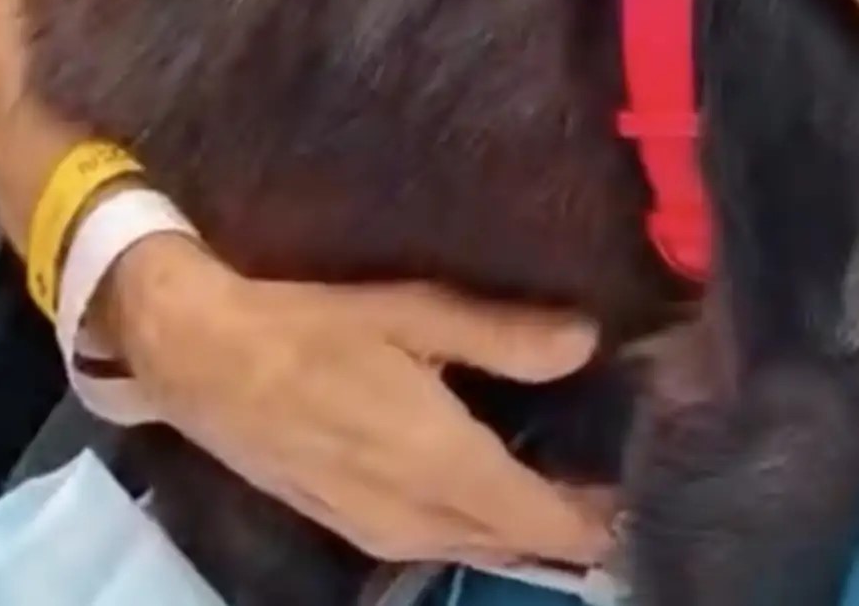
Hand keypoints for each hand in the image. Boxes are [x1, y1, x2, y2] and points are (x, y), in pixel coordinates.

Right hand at [103, 234, 612, 568]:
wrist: (205, 363)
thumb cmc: (314, 327)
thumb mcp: (415, 312)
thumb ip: (505, 336)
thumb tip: (587, 341)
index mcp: (440, 464)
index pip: (544, 520)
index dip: (601, 518)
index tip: (653, 490)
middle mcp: (417, 516)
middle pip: (518, 543)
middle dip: (576, 523)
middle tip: (629, 477)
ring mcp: (381, 531)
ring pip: (479, 546)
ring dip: (529, 528)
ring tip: (583, 484)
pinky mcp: (356, 526)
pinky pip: (441, 540)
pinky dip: (484, 524)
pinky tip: (504, 484)